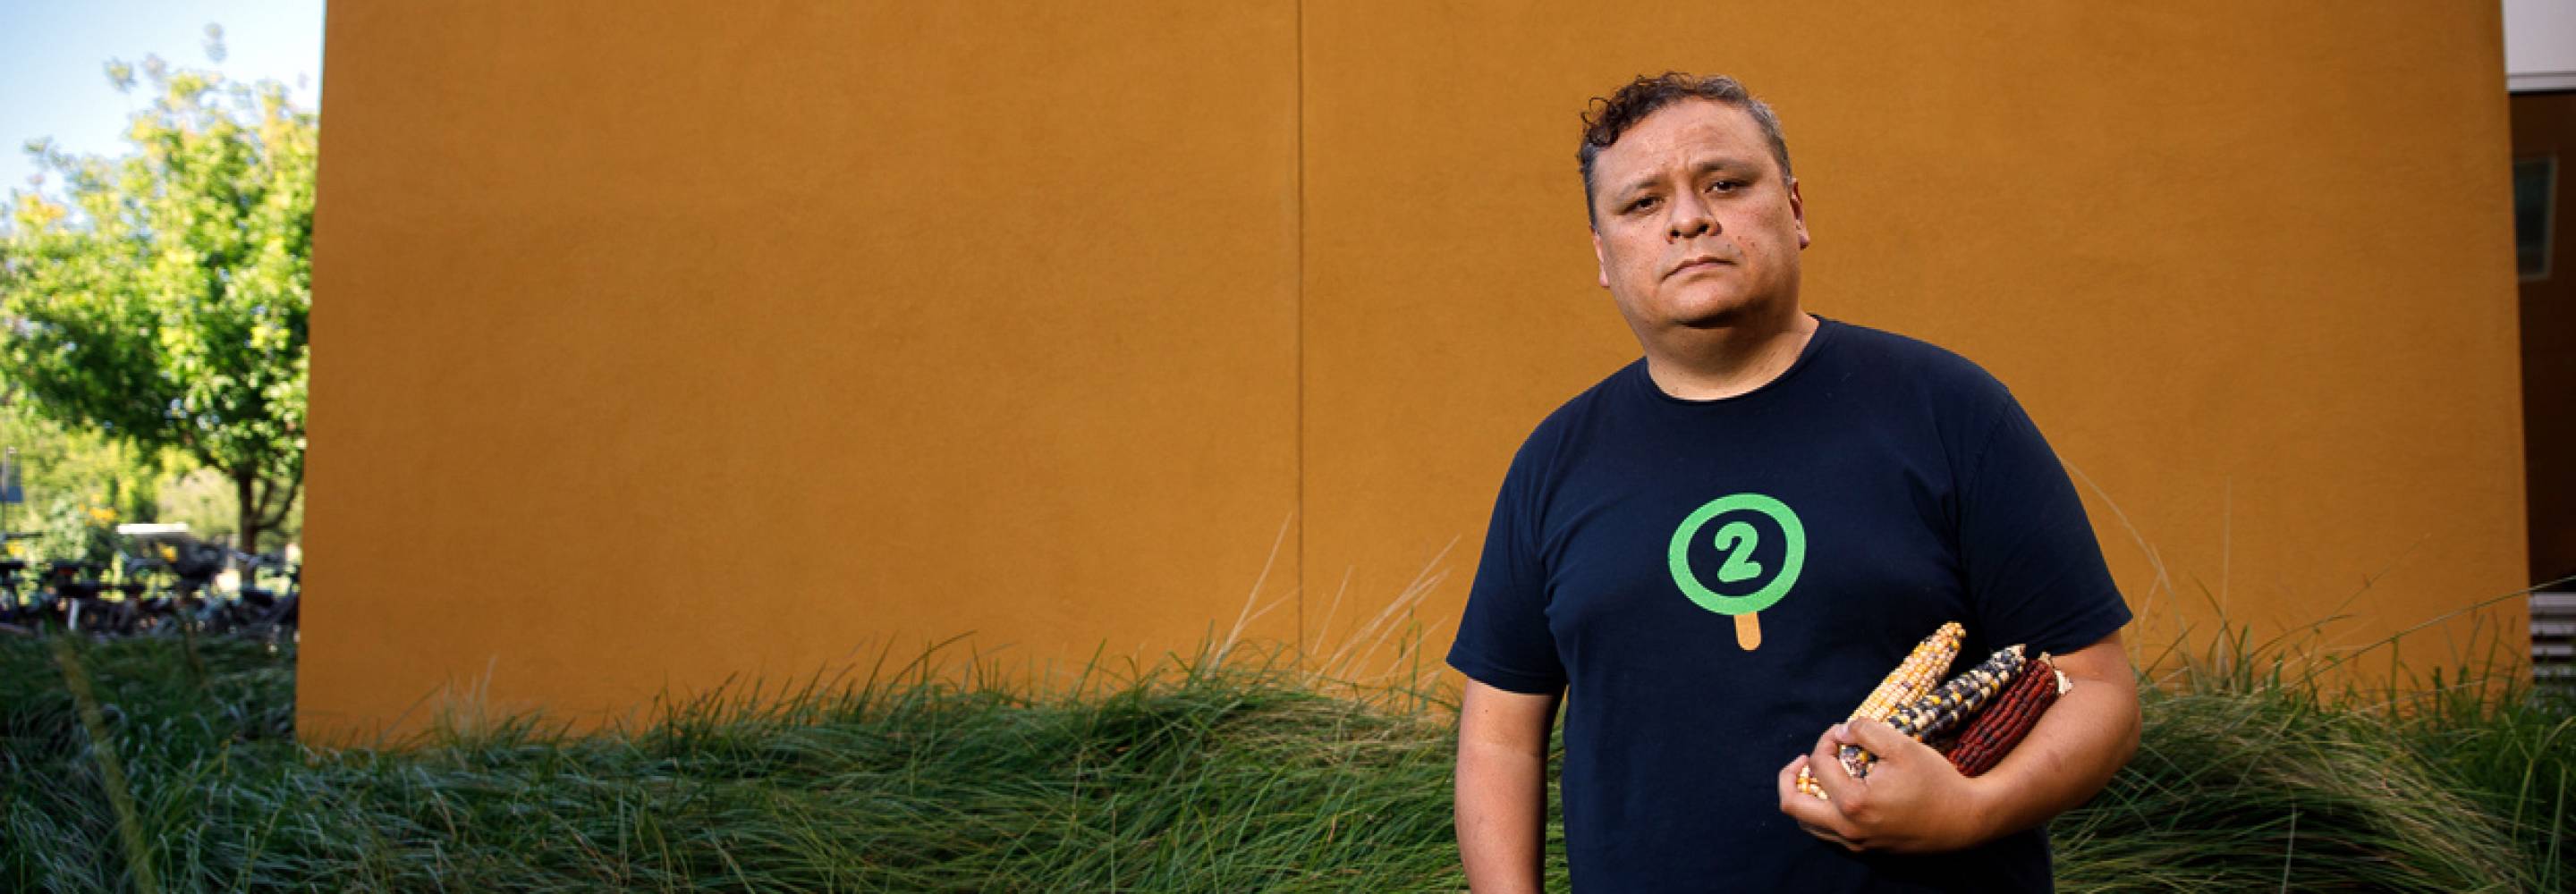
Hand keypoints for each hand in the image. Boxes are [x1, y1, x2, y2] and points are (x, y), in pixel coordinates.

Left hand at [1774, 719, 1995, 853]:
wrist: (1966, 819)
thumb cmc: (1936, 780)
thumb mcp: (1901, 745)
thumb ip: (1864, 731)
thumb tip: (1840, 731)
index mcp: (1852, 804)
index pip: (1818, 766)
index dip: (1825, 742)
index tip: (1842, 732)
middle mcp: (1847, 829)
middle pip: (1793, 805)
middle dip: (1790, 776)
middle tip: (1803, 759)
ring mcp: (1855, 843)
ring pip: (1807, 822)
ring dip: (1804, 795)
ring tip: (1817, 775)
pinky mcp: (1865, 848)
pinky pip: (1827, 832)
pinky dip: (1821, 811)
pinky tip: (1837, 792)